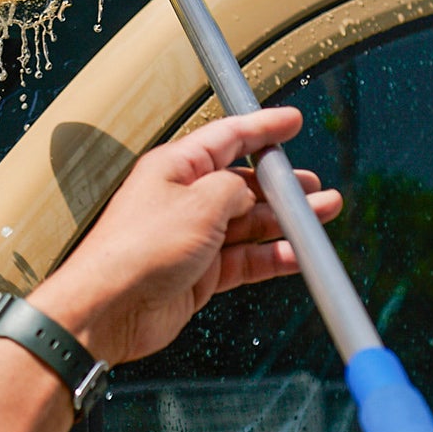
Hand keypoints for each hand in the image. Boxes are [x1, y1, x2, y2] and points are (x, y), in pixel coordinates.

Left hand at [31, 107, 340, 368]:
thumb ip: (234, 190)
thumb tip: (250, 195)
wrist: (110, 308)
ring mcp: (192, 238)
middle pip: (242, 185)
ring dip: (285, 222)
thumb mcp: (200, 202)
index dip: (262, 129)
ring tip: (322, 217)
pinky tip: (298, 255)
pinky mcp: (198, 274)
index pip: (227, 138)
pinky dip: (272, 257)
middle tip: (315, 188)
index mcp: (175, 168)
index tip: (291, 123)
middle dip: (282, 186)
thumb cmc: (139, 248)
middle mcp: (183, 200)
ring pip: (248, 224)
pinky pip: (244, 260)